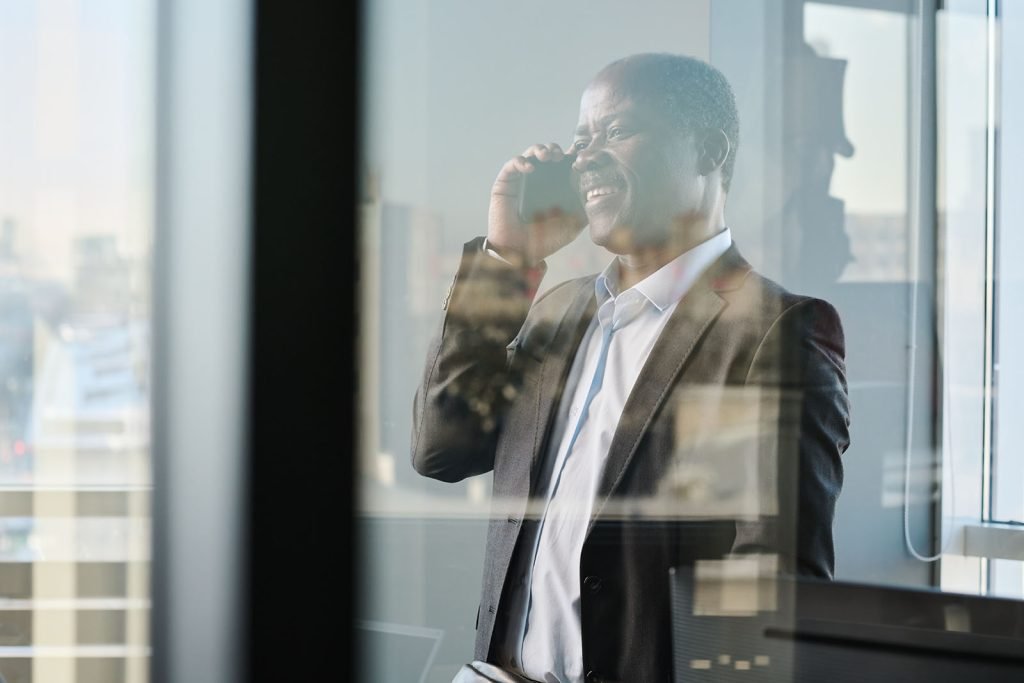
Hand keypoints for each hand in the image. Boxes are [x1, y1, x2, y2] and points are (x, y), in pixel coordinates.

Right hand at [487, 142, 584, 265]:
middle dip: (555, 149)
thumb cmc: (544, 240)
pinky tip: (529, 168)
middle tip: (560, 156)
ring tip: (547, 156)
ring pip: (530, 153)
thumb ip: (584, 211)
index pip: (563, 164)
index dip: (571, 155)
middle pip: (548, 154)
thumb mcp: (572, 226)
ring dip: (540, 149)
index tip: (579, 154)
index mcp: (555, 187)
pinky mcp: (505, 182)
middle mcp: (539, 180)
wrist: (520, 252)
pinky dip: (521, 161)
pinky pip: (512, 164)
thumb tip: (597, 194)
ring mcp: (522, 179)